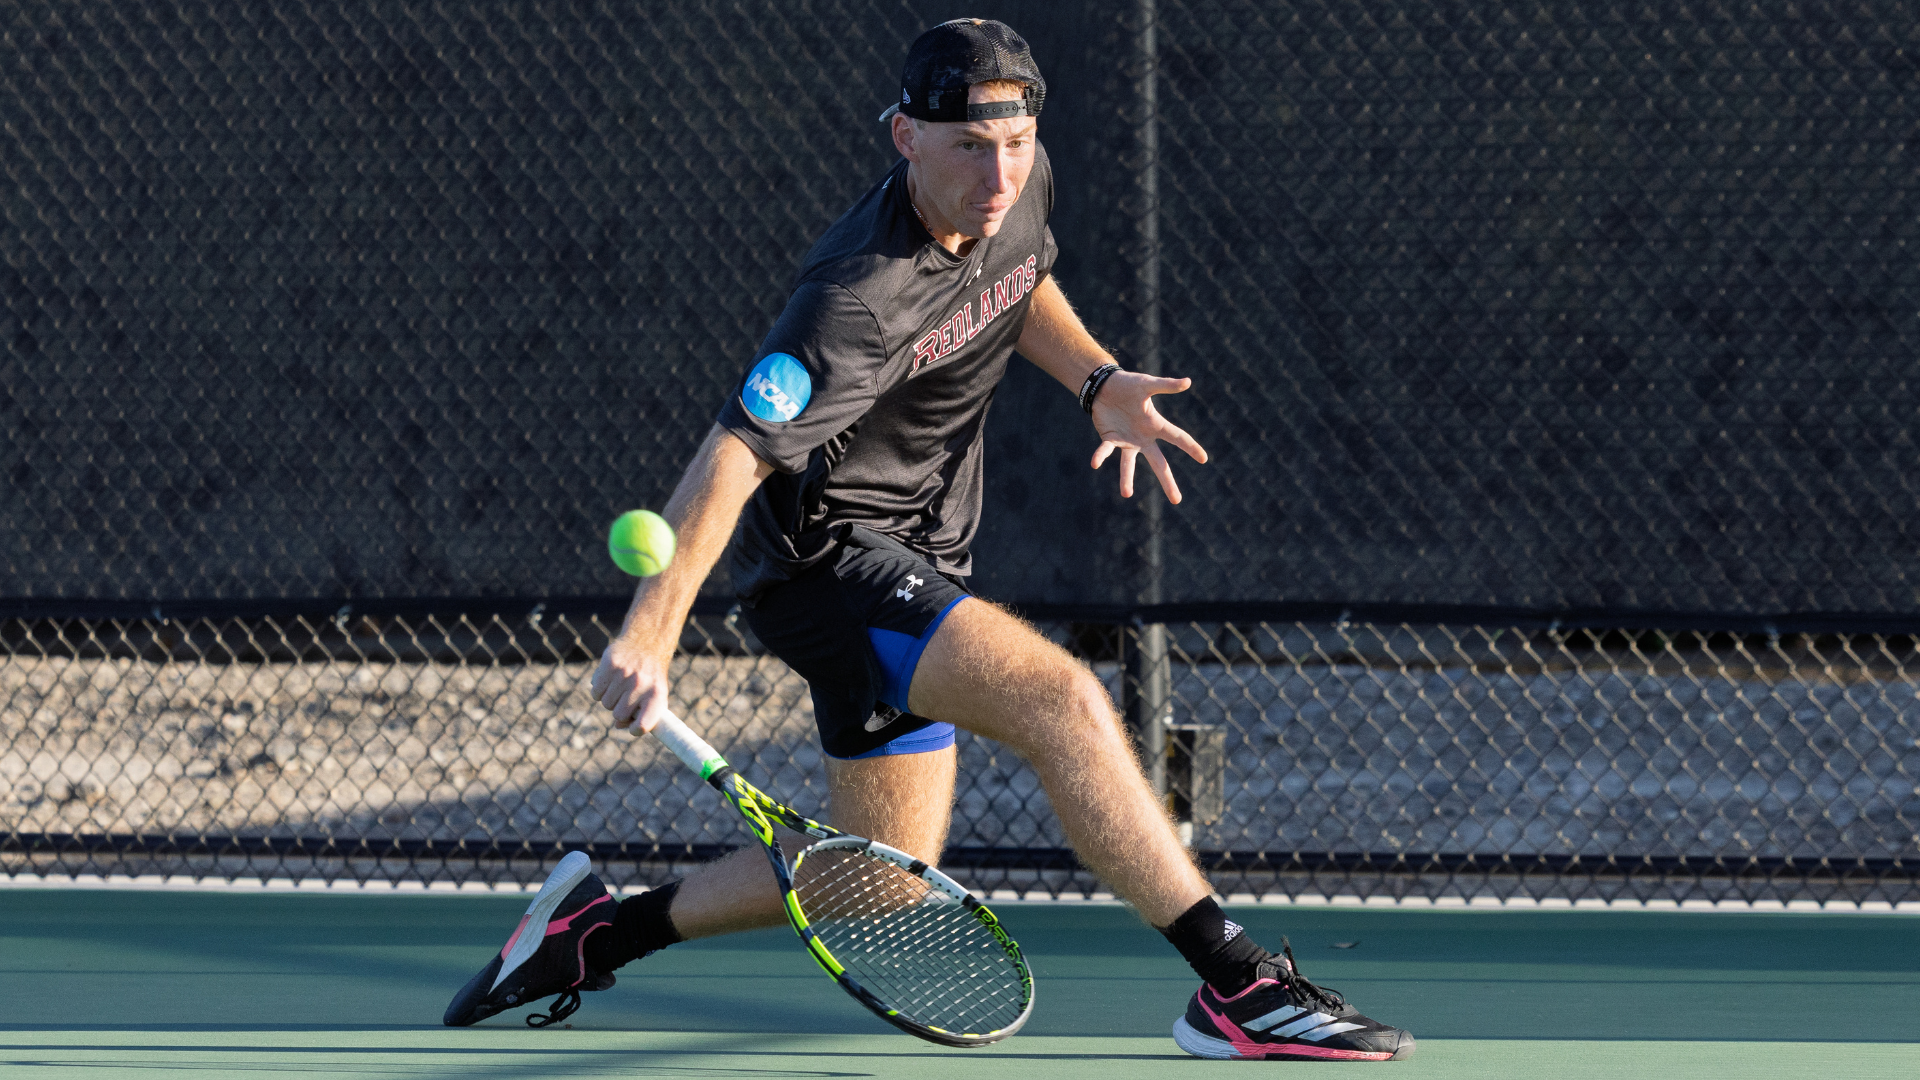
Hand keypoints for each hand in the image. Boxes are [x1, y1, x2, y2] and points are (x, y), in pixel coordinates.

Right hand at [589, 633, 672, 731]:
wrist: (646, 644)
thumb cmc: (650, 677)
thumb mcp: (655, 696)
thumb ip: (641, 715)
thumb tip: (618, 725)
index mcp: (656, 695)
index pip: (642, 725)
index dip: (635, 729)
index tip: (633, 725)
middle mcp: (640, 685)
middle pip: (619, 716)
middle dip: (620, 709)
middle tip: (627, 697)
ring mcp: (624, 674)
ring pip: (605, 704)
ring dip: (609, 698)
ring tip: (620, 685)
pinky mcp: (610, 665)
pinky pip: (596, 692)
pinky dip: (599, 689)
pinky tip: (610, 679)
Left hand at [1089, 371, 1208, 502]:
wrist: (1105, 387)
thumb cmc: (1128, 385)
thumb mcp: (1148, 384)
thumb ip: (1166, 385)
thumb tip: (1188, 382)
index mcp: (1156, 425)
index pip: (1178, 438)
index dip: (1190, 447)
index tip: (1203, 459)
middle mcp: (1144, 438)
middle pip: (1159, 463)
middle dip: (1167, 481)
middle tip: (1177, 501)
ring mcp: (1127, 442)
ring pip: (1129, 464)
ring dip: (1126, 478)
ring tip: (1126, 494)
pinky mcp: (1110, 439)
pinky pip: (1105, 451)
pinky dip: (1100, 456)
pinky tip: (1094, 464)